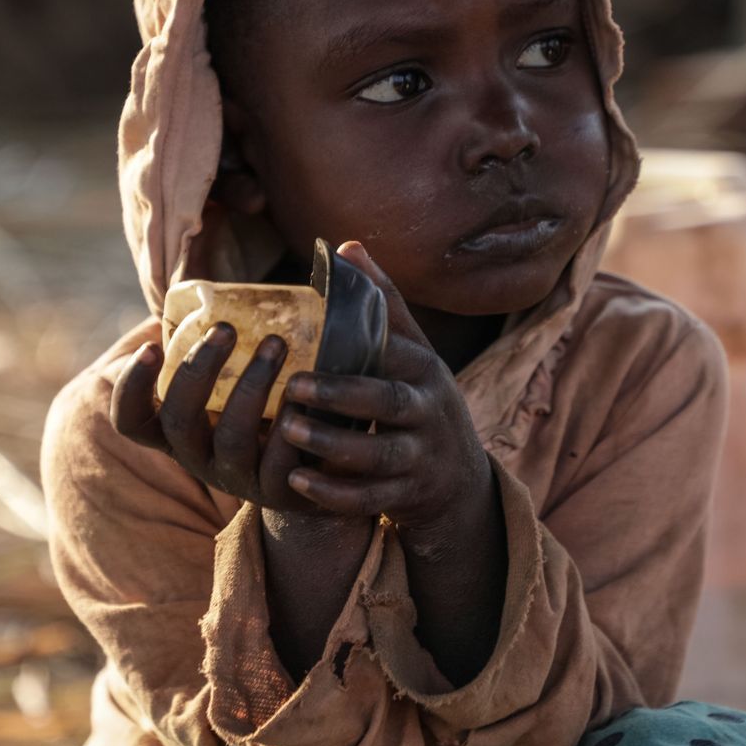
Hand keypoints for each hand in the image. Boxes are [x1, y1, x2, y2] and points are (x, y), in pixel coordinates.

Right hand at [111, 324, 318, 513]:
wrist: (327, 462)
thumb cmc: (276, 399)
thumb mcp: (244, 368)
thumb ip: (231, 329)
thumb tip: (248, 269)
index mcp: (179, 429)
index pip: (132, 420)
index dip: (132, 387)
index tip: (152, 345)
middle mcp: (199, 456)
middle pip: (178, 420)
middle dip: (198, 369)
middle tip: (225, 328)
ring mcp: (237, 477)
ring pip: (229, 436)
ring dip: (250, 385)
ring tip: (276, 343)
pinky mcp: (279, 491)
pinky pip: (277, 463)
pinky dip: (288, 422)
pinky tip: (303, 391)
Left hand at [278, 242, 494, 551]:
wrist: (457, 478)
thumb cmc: (419, 397)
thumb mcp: (412, 350)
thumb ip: (382, 304)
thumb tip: (346, 246)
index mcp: (425, 370)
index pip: (397, 352)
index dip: (358, 345)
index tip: (310, 340)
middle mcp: (428, 413)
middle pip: (390, 403)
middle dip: (343, 397)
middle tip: (293, 387)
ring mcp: (421, 458)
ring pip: (380, 456)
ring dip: (333, 446)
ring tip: (288, 433)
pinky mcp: (408, 496)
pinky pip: (372, 499)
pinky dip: (335, 494)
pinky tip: (296, 481)